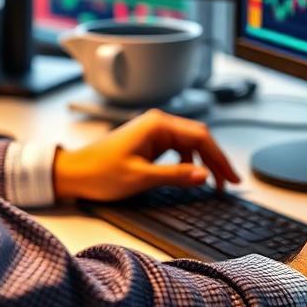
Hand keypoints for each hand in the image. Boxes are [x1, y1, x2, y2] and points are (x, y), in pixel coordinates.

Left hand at [53, 108, 239, 201]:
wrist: (75, 173)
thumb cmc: (101, 172)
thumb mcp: (141, 177)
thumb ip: (175, 176)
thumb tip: (205, 175)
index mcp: (157, 124)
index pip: (200, 136)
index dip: (220, 158)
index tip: (231, 177)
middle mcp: (158, 123)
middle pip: (198, 138)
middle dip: (215, 160)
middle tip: (228, 184)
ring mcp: (154, 132)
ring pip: (190, 144)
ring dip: (203, 162)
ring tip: (213, 183)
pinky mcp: (150, 142)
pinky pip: (178, 149)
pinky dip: (188, 162)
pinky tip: (191, 176)